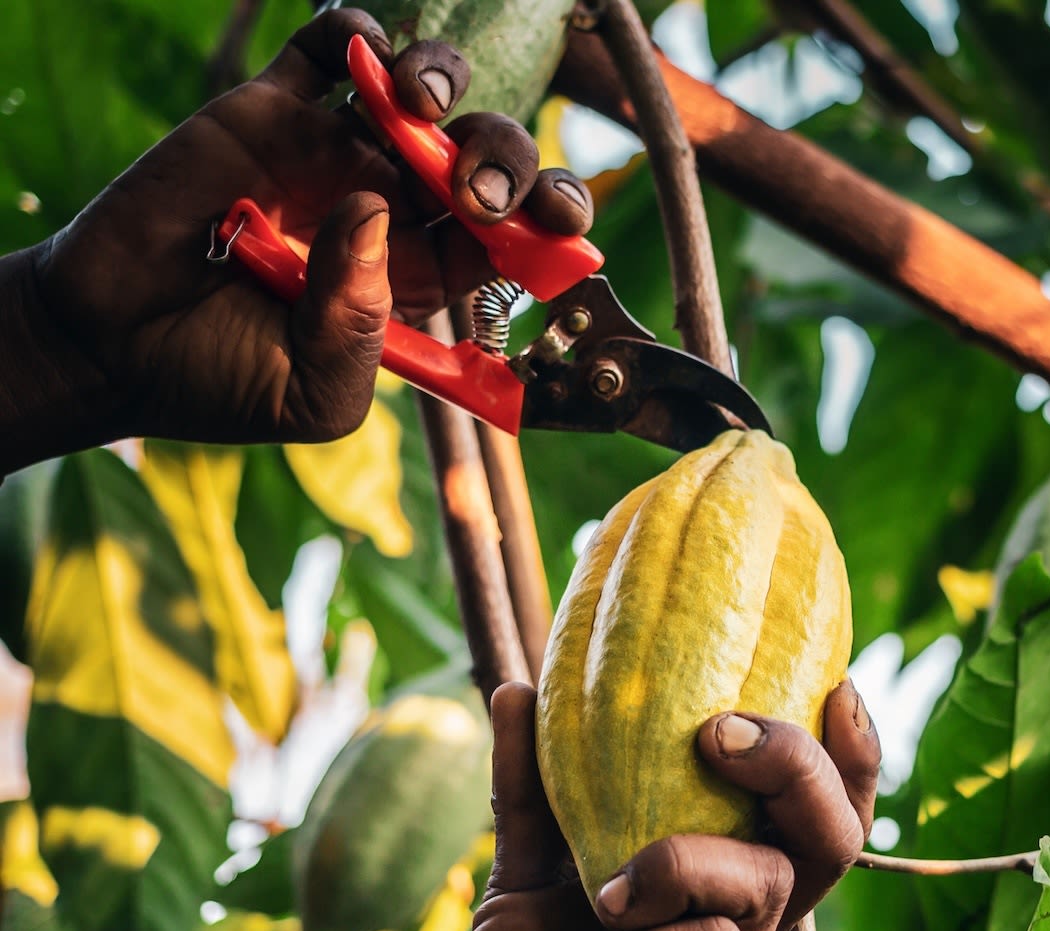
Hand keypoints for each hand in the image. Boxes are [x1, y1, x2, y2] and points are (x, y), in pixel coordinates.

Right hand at [7, 8, 592, 467]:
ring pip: (422, 94)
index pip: (513, 238)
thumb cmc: (220, 381)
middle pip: (483, 160)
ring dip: (442, 84)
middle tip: (481, 190)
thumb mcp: (313, 395)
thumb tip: (371, 216)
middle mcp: (392, 210)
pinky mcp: (269, 111)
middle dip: (508, 160)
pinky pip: (329, 49)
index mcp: (423, 279)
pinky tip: (369, 53)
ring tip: (419, 111)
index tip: (558, 228)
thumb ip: (359, 332)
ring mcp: (335, 154)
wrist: (110, 346)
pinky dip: (358, 33)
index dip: (549, 223)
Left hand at [448, 682, 879, 930]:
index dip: (846, 751)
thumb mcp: (525, 877)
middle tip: (716, 735)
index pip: (815, 807)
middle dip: (792, 765)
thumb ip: (531, 792)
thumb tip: (519, 687)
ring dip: (680, 867)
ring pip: (765, 885)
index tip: (835, 683)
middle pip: (831, 833)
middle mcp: (750, 925)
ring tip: (607, 896)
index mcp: (724, 878)